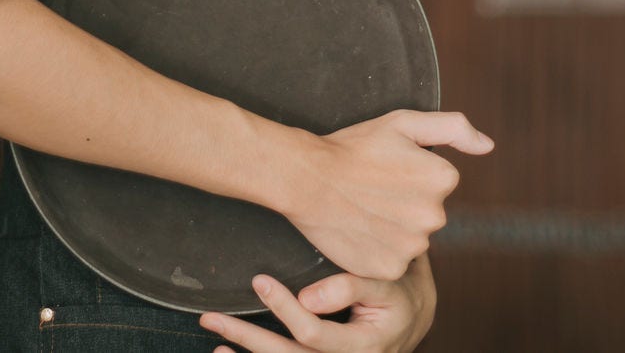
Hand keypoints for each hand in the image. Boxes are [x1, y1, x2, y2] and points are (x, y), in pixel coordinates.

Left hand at [198, 255, 437, 352]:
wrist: (412, 317)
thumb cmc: (396, 292)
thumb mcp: (385, 283)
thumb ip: (349, 285)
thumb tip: (307, 297)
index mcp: (364, 345)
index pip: (314, 333)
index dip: (284, 308)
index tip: (259, 279)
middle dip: (248, 338)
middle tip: (212, 317)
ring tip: (214, 342)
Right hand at [281, 110, 490, 280]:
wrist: (307, 178)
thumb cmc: (353, 147)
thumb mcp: (403, 122)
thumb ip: (453, 128)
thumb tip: (489, 146)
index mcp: (443, 178)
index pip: (438, 183)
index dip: (410, 175)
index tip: (386, 169)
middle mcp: (435, 216)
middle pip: (427, 213)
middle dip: (405, 204)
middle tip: (372, 190)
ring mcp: (413, 246)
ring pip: (411, 239)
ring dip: (393, 229)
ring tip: (363, 209)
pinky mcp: (390, 268)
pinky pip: (394, 261)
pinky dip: (379, 250)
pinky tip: (360, 230)